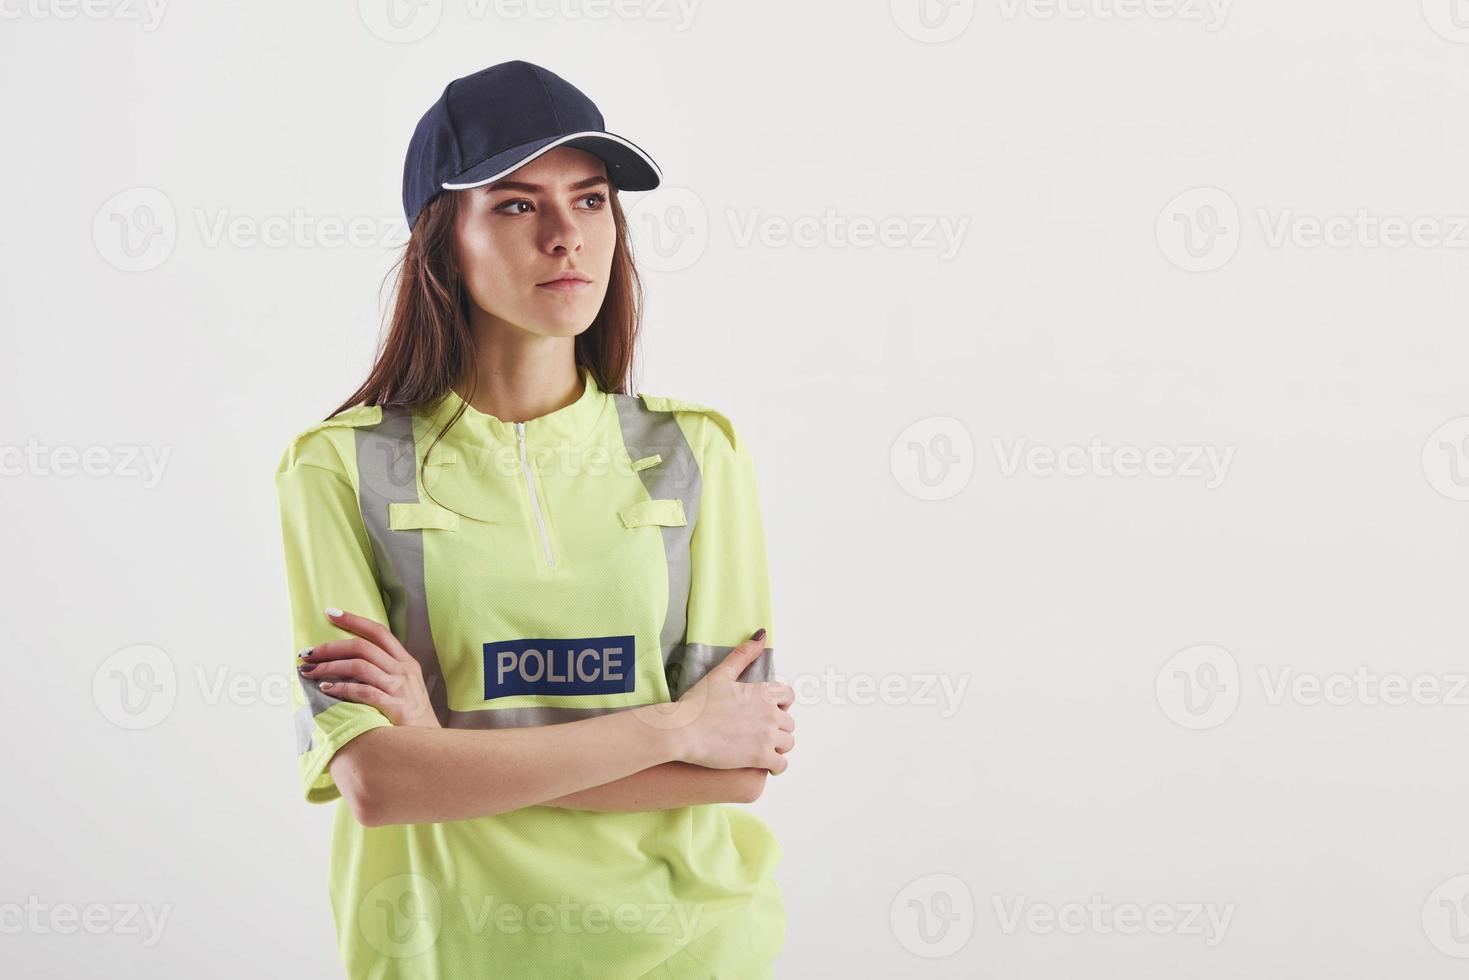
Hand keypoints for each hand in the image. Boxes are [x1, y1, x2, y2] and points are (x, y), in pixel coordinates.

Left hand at [297, 607, 440, 727]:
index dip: (354, 620)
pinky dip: (341, 688)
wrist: (429, 746)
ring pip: (359, 665)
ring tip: (309, 672)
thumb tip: (347, 664)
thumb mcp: (402, 688)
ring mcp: (400, 687)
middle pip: (363, 646)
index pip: (378, 632)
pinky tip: (325, 689)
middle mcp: (404, 669)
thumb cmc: (410, 719)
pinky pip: (363, 691)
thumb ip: (383, 673)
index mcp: (405, 662)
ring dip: (329, 667)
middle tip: (307, 654)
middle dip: (330, 647)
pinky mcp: (395, 706)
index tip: (330, 613)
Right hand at [662, 629, 794, 773]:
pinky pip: (781, 764)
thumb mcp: (721, 673)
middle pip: (789, 722)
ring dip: (778, 746)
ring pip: (788, 743)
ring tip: (762, 749)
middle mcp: (770, 713)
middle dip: (777, 728)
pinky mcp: (759, 758)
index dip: (781, 704)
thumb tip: (761, 634)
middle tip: (759, 733)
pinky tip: (764, 765)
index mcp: (763, 692)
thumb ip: (743, 654)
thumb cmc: (697, 702)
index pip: (789, 696)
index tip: (768, 711)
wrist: (682, 730)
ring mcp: (766, 736)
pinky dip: (776, 766)